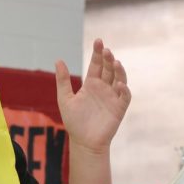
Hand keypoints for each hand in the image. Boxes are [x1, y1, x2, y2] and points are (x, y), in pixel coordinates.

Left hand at [56, 39, 130, 153]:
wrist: (83, 142)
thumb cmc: (74, 122)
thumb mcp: (65, 99)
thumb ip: (63, 80)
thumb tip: (58, 60)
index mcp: (91, 84)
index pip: (96, 64)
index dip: (98, 53)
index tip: (98, 41)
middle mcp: (104, 88)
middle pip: (109, 69)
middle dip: (108, 59)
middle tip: (106, 50)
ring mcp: (112, 97)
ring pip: (119, 79)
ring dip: (119, 71)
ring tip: (115, 62)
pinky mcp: (119, 109)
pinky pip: (124, 97)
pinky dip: (124, 90)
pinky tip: (120, 85)